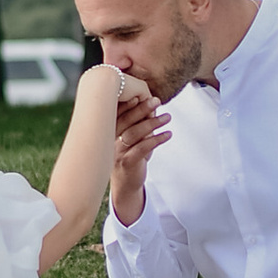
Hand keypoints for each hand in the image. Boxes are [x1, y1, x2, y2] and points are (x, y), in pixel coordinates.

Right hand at [109, 74, 168, 223]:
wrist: (125, 184)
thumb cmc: (130, 156)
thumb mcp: (133, 139)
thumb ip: (138, 123)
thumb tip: (152, 105)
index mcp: (109, 131)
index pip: (117, 113)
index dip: (129, 102)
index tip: (142, 93)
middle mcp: (110, 140)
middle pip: (126, 120)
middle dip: (142, 109)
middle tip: (157, 100)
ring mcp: (117, 152)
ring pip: (135, 133)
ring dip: (152, 123)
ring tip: (167, 117)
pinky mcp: (127, 163)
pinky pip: (142, 148)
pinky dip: (156, 140)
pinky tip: (168, 135)